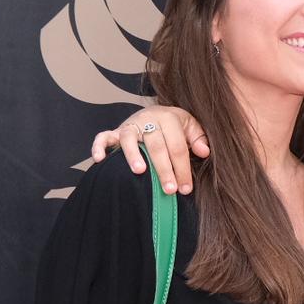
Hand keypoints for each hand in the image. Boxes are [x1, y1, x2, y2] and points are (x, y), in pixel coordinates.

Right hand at [90, 105, 208, 193]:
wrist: (155, 113)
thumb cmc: (175, 127)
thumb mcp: (190, 127)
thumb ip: (198, 138)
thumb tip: (204, 152)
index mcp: (169, 118)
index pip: (177, 146)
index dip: (182, 168)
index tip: (186, 188)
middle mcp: (148, 119)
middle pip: (156, 146)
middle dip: (164, 169)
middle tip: (169, 190)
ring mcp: (130, 125)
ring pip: (130, 139)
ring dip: (134, 155)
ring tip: (140, 172)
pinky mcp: (115, 131)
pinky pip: (104, 137)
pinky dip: (99, 146)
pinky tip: (100, 159)